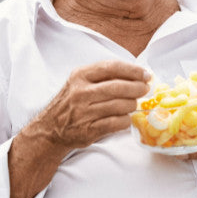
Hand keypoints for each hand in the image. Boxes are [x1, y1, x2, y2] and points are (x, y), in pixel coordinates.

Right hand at [27, 60, 149, 151]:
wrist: (50, 129)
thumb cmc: (71, 103)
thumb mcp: (80, 83)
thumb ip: (104, 77)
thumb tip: (137, 75)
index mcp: (80, 75)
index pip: (112, 67)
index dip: (133, 70)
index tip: (146, 75)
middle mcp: (80, 92)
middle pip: (118, 87)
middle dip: (137, 88)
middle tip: (145, 90)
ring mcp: (84, 112)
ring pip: (119, 106)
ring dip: (132, 105)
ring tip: (134, 105)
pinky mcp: (88, 129)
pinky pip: (116, 123)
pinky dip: (126, 120)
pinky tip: (126, 118)